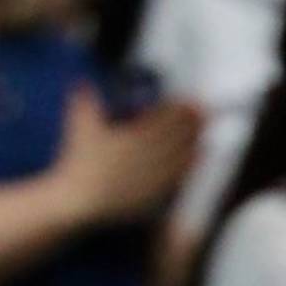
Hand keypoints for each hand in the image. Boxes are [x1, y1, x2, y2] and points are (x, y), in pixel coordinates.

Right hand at [53, 85, 201, 229]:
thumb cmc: (78, 163)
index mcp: (133, 138)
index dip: (177, 111)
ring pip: (178, 159)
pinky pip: (175, 179)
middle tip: (207, 113)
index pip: (160, 122)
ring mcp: (151, 179)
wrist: (80, 202)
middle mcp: (147, 159)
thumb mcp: (80, 126)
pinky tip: (198, 159)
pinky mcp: (152, 197)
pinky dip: (188, 167)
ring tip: (206, 136)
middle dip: (191, 125)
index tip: (192, 102)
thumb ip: (85, 101)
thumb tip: (84, 83)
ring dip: (193, 145)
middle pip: (174, 139)